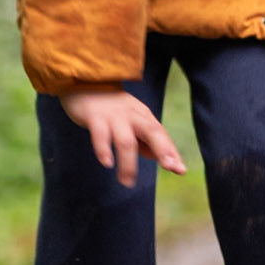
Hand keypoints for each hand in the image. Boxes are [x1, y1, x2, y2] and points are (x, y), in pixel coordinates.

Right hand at [59, 86, 186, 187]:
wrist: (84, 82)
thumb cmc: (111, 108)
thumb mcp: (132, 122)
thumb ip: (146, 140)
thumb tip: (161, 158)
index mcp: (143, 116)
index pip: (160, 134)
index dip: (171, 152)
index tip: (181, 170)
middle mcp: (132, 115)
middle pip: (151, 131)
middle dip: (163, 148)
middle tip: (170, 167)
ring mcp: (114, 116)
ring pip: (126, 140)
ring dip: (128, 163)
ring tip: (127, 182)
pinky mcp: (94, 117)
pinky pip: (100, 134)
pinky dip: (104, 149)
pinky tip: (107, 163)